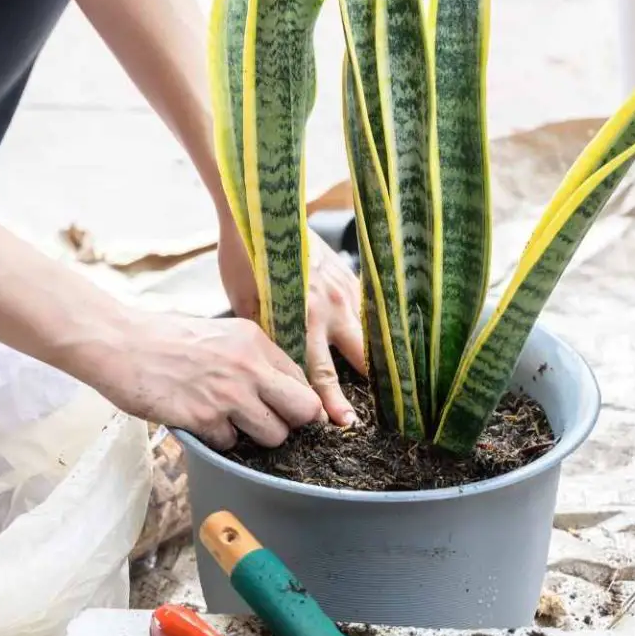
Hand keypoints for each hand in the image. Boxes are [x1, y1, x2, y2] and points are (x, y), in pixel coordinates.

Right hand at [74, 310, 324, 450]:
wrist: (123, 343)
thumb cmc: (168, 338)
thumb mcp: (222, 334)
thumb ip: (251, 357)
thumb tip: (277, 387)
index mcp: (255, 341)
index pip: (302, 380)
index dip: (299, 400)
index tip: (290, 411)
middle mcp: (250, 366)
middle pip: (303, 409)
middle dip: (293, 422)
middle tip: (272, 424)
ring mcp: (229, 394)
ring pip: (274, 434)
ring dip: (256, 436)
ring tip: (232, 422)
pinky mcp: (205, 419)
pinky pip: (231, 443)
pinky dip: (219, 440)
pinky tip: (201, 422)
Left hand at [218, 217, 366, 426]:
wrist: (262, 212)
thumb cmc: (245, 259)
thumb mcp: (245, 305)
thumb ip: (268, 335)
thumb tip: (273, 365)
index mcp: (302, 320)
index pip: (321, 373)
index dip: (332, 402)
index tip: (343, 422)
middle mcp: (330, 308)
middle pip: (360, 358)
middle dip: (372, 385)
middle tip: (383, 407)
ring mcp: (344, 288)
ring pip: (371, 331)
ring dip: (376, 354)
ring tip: (389, 376)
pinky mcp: (349, 272)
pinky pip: (367, 306)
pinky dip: (372, 324)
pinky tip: (376, 336)